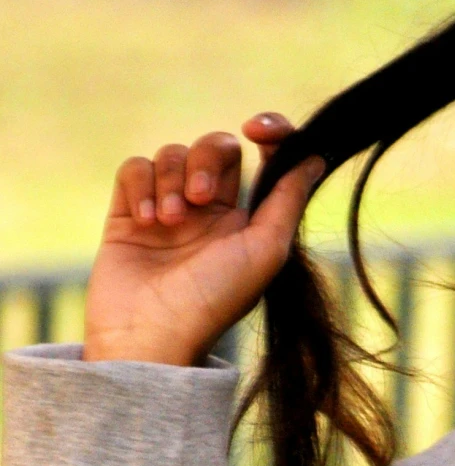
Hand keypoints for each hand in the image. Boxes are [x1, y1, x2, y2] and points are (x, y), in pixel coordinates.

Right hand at [83, 114, 324, 365]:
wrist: (149, 335)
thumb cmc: (213, 301)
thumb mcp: (264, 251)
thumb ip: (288, 201)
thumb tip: (316, 157)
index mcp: (246, 220)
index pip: (262, 156)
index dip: (268, 132)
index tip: (257, 130)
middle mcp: (209, 212)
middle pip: (215, 147)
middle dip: (208, 161)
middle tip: (200, 200)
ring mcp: (167, 210)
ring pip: (171, 154)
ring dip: (170, 180)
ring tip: (168, 222)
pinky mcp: (127, 213)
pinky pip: (134, 168)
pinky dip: (141, 185)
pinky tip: (146, 220)